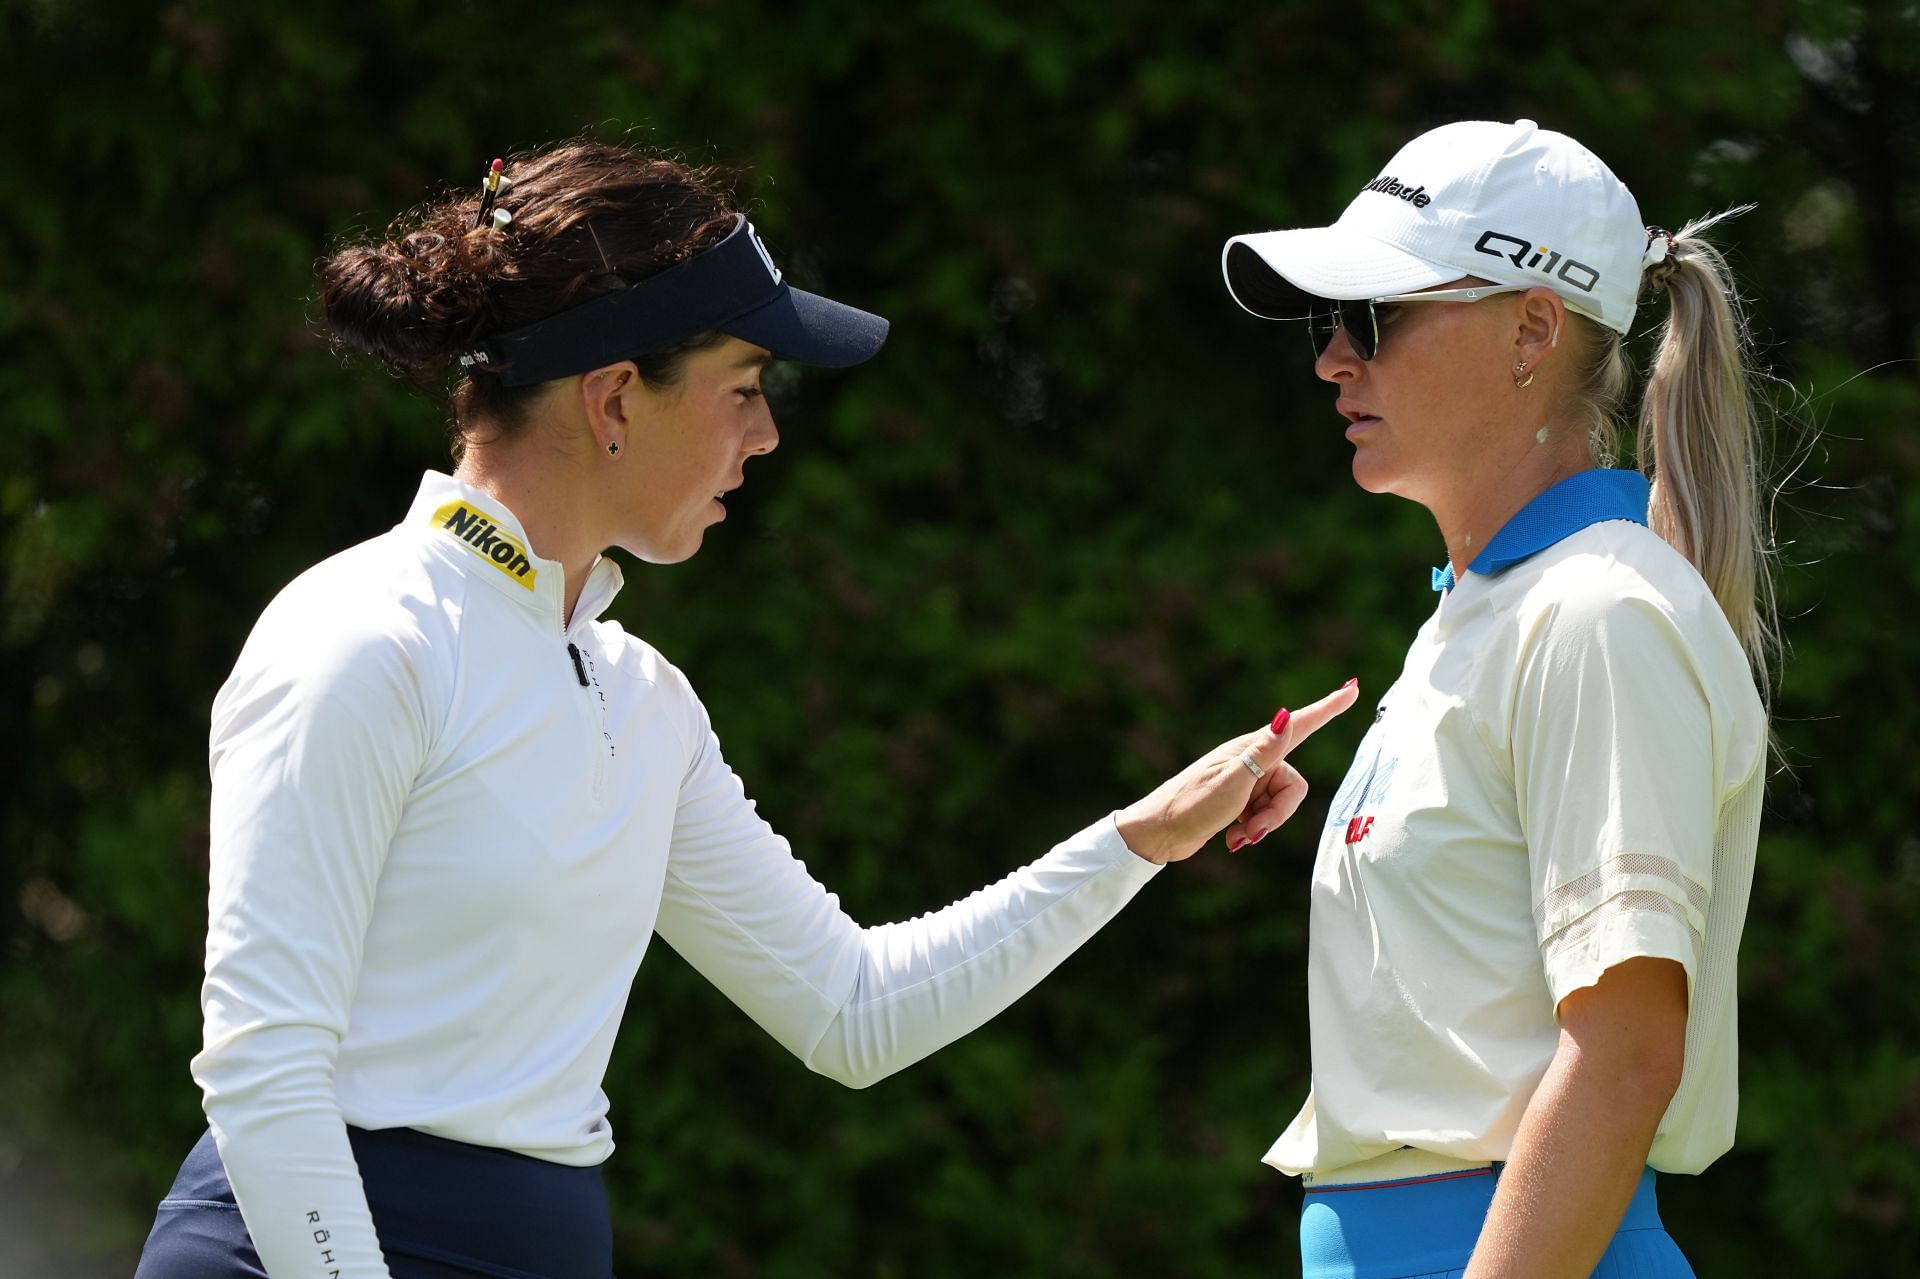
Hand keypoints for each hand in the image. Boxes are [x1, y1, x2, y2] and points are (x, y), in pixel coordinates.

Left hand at [1115, 680, 1359, 864]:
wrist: (1159, 833)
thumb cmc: (1191, 804)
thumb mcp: (1232, 781)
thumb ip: (1263, 752)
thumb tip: (1287, 716)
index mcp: (1252, 748)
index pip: (1299, 725)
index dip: (1328, 707)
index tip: (1353, 687)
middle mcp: (1253, 760)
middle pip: (1293, 786)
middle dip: (1279, 814)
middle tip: (1253, 829)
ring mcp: (1247, 780)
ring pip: (1281, 804)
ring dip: (1264, 825)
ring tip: (1238, 835)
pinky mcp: (1240, 799)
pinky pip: (1265, 815)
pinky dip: (1253, 829)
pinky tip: (1232, 838)